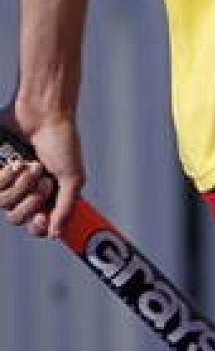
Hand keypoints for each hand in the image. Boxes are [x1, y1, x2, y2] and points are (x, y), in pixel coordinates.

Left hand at [0, 106, 82, 238]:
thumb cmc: (62, 142)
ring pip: (3, 205)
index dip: (37, 227)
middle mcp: (25, 190)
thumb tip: (55, 234)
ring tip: (31, 165)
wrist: (41, 116)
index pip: (36, 224)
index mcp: (46, 194)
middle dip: (32, 201)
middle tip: (44, 182)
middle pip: (17, 218)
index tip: (42, 219)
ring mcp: (8, 182)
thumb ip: (66, 208)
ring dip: (21, 185)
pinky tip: (16, 162)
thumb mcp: (73, 177)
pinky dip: (6, 177)